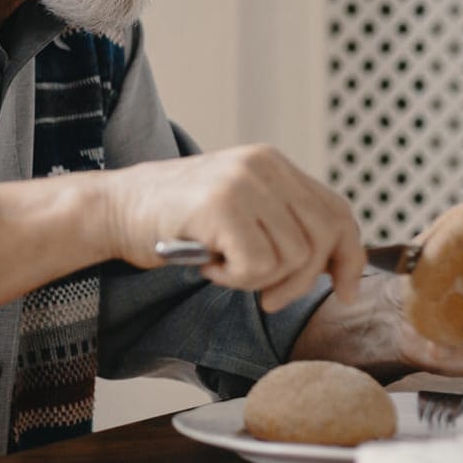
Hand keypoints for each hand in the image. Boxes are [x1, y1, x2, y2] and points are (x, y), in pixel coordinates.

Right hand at [105, 144, 364, 312]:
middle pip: (322, 239)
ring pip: (292, 258)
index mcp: (272, 163)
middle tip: (267, 299)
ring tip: (221, 265)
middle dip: (301, 282)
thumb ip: (281, 221)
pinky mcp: (223, 207)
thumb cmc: (172, 220)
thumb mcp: (238, 208)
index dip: (349, 256)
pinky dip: (234, 280)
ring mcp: (244, 183)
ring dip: (256, 279)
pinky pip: (258, 266)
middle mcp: (264, 165)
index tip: (346, 292)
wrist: (112, 209)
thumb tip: (334, 264)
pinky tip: (207, 265)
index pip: (336, 211)